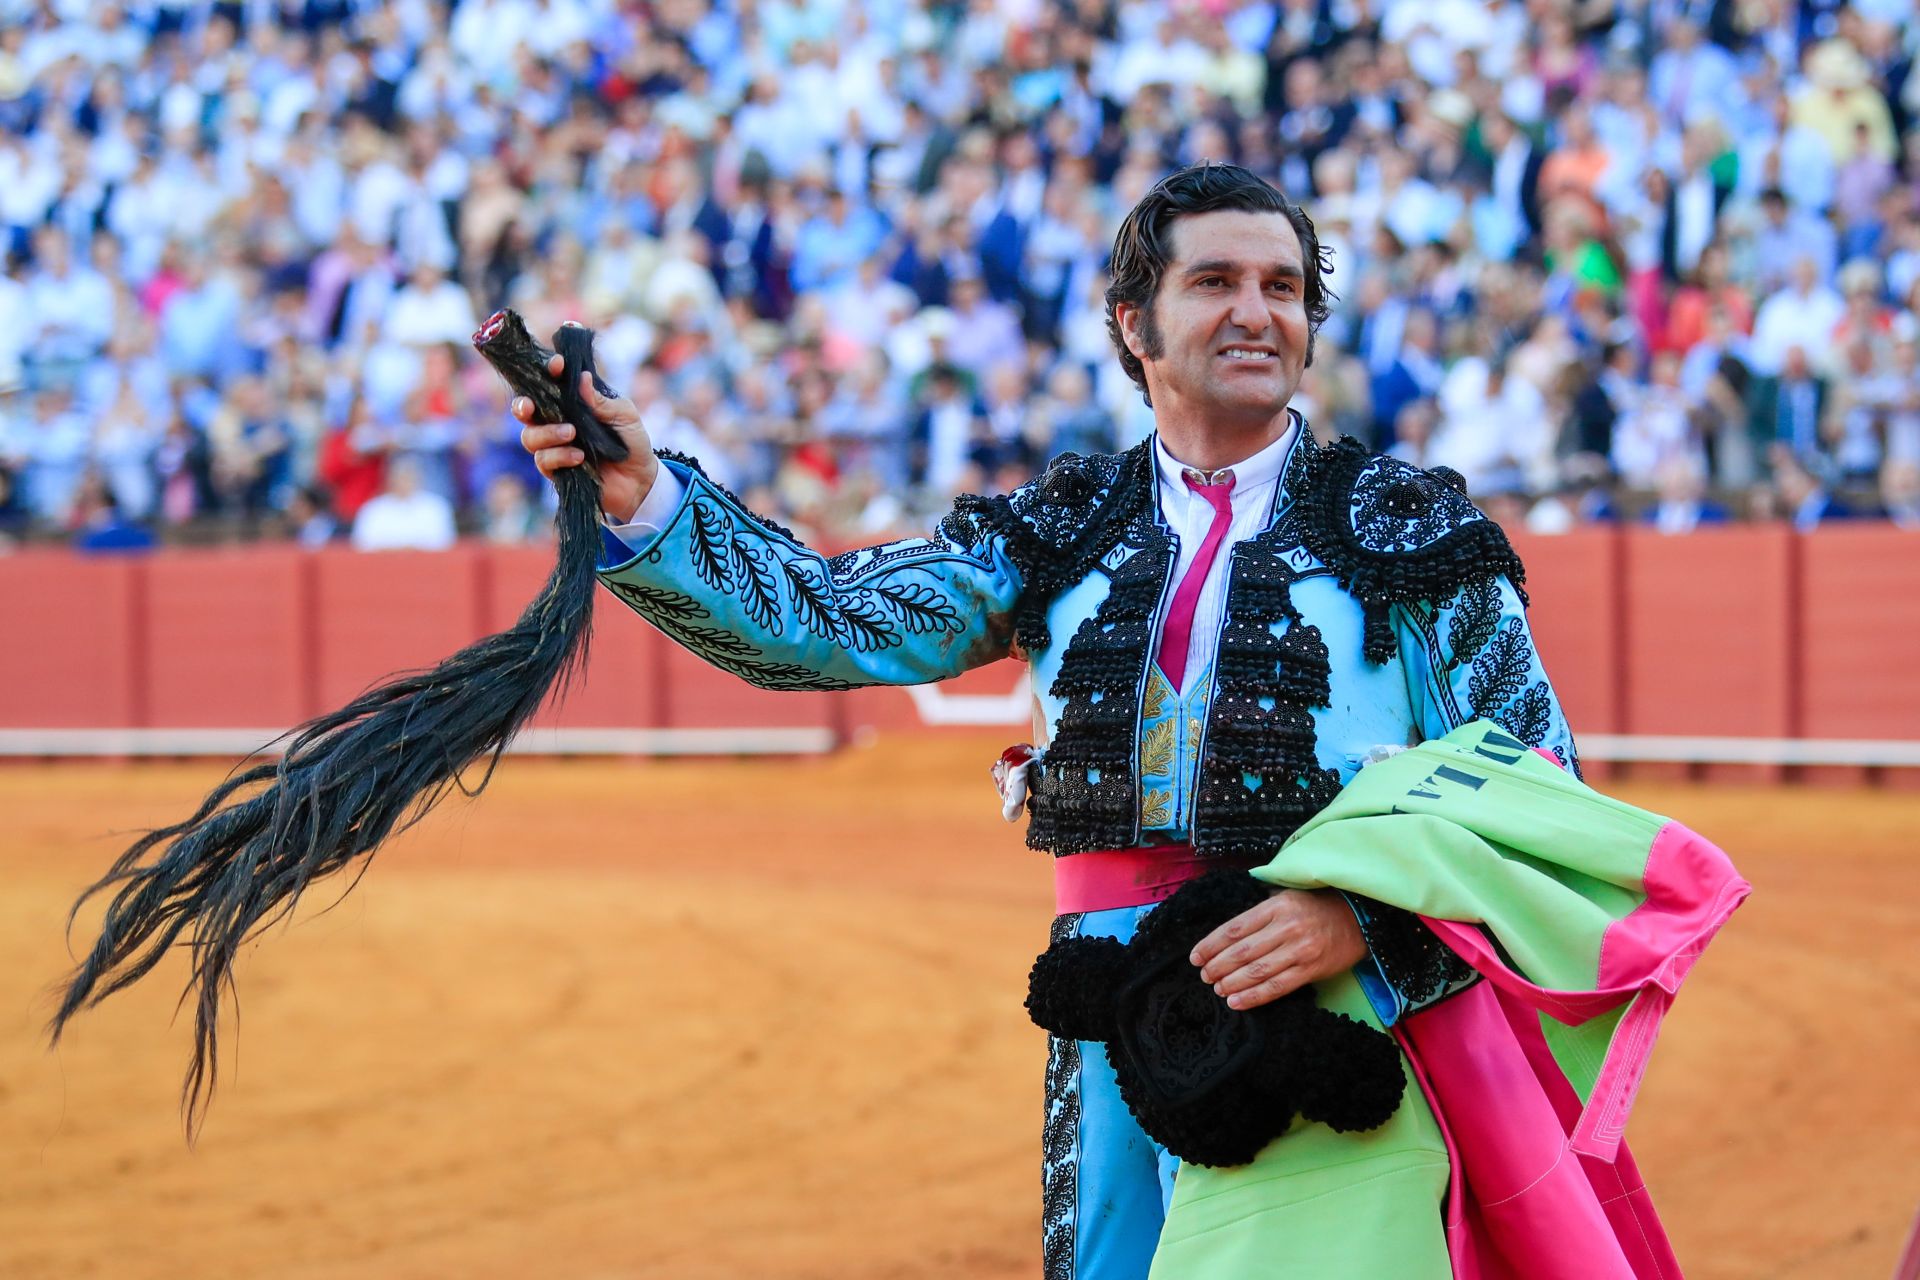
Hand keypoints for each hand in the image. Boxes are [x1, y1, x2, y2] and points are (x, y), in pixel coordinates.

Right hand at [513, 352, 659, 522]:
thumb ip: (602, 401)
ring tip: (571, 434)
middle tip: (530, 406)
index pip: (550, 383)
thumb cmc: (632, 441)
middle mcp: (557, 422)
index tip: (556, 365)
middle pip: (525, 411)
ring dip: (547, 433)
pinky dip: (559, 456)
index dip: (547, 371)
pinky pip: (543, 461)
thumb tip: (582, 378)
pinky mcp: (556, 470)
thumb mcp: (624, 415)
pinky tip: (579, 457)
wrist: (640, 479)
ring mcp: (554, 446)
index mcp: (572, 403)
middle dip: (522, 406)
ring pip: (530, 437)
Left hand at [1189, 888, 1366, 1010]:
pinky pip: (1277, 987)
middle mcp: (1286, 927)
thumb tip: (1226, 931)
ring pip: (1256, 971)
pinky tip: (1236, 1002)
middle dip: (1217, 966)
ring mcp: (1299, 950)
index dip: (1211, 944)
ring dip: (1231, 983)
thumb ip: (1258, 911)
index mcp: (1276, 906)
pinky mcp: (1310, 970)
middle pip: (1242, 951)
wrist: (1357, 919)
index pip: (1234, 928)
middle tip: (1204, 976)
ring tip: (1217, 989)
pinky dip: (1253, 997)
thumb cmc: (1315, 907)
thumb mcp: (1285, 896)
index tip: (1196, 956)